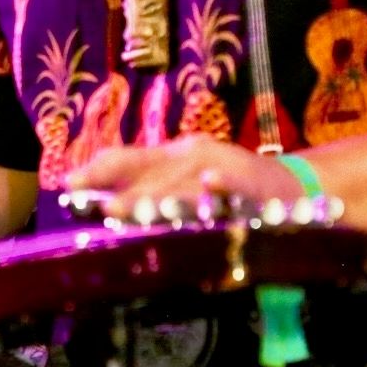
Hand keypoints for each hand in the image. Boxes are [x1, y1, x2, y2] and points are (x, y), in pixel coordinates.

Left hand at [65, 133, 302, 220]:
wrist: (299, 190)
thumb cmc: (232, 188)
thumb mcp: (185, 181)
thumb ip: (146, 190)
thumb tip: (96, 202)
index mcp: (172, 155)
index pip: (125, 158)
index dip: (96, 172)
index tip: (67, 188)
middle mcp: (192, 156)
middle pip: (152, 176)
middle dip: (125, 195)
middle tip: (99, 210)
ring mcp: (224, 168)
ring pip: (186, 185)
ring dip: (159, 196)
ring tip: (131, 208)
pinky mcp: (256, 186)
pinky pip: (237, 184)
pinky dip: (224, 182)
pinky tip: (210, 184)